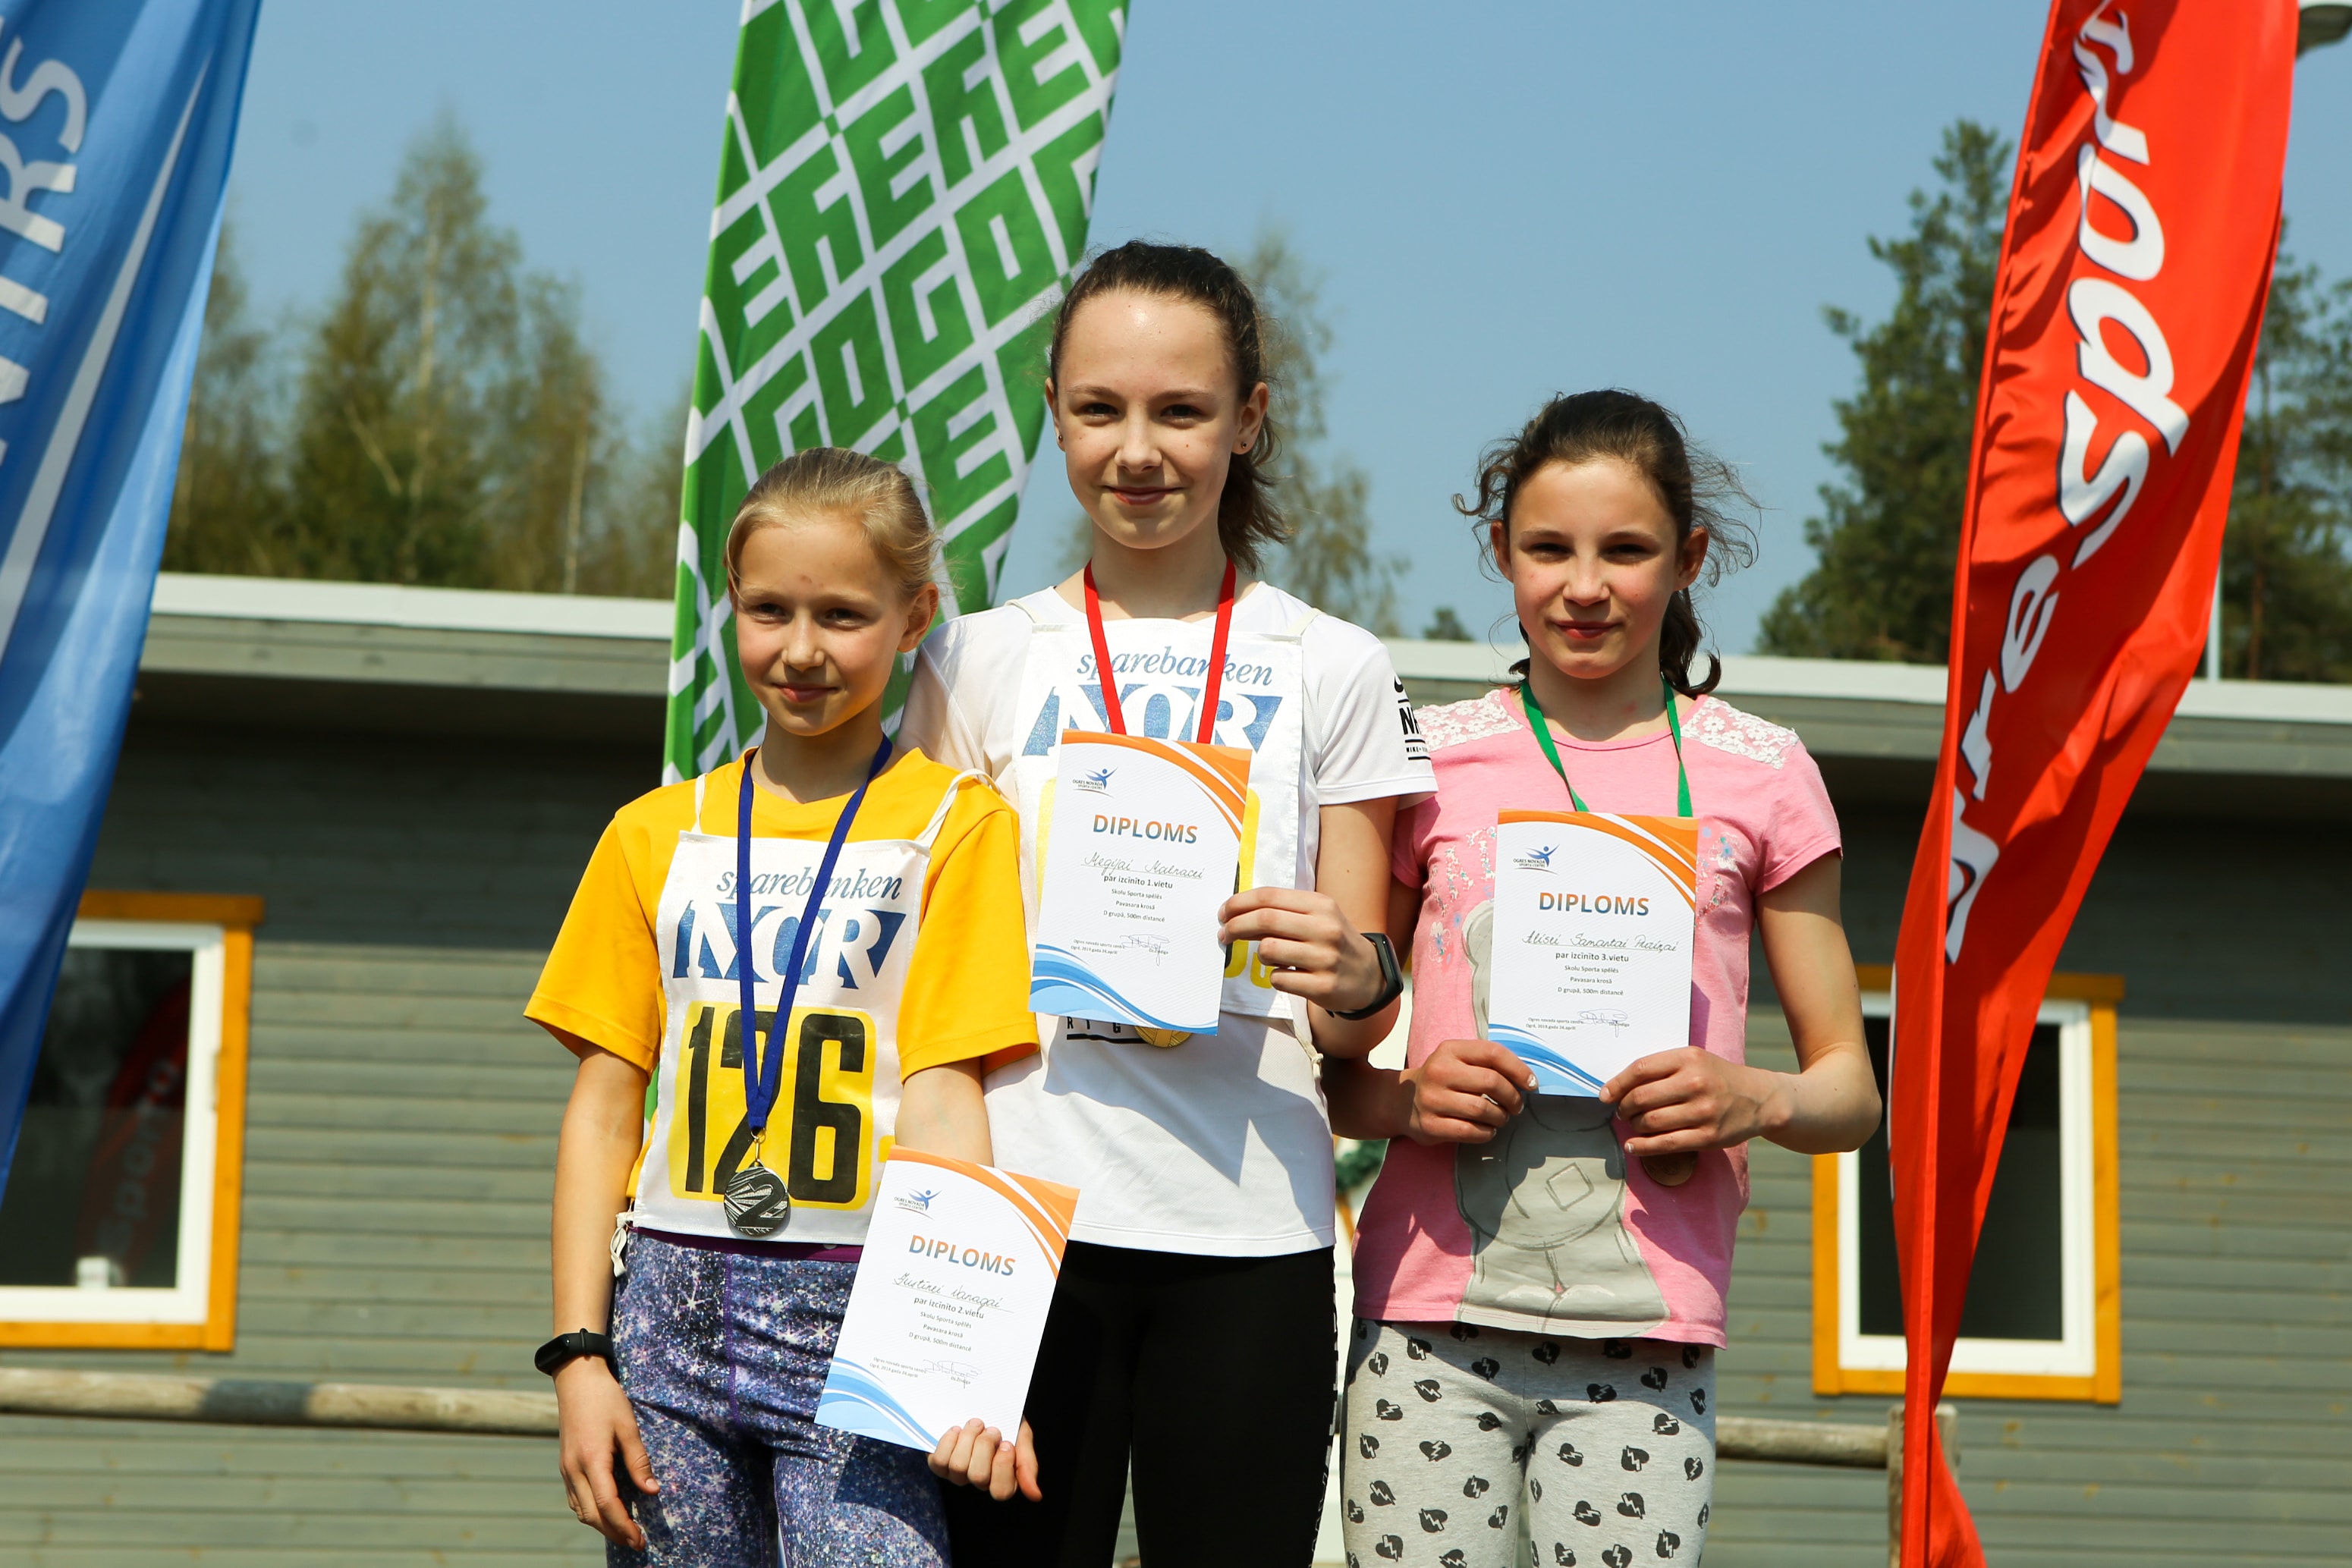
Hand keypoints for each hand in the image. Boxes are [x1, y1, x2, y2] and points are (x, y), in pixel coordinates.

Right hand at [555, 1355, 655, 1546]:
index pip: (608, 1504)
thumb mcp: (628, 1426)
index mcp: (591, 1460)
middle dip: (614, 1533)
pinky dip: (591, 1512)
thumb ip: (638, 1461)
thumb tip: (652, 1491)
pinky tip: (606, 1513)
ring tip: (624, 1533)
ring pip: (581, 1510)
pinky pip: (576, 1499)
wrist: (577, 1380)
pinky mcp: (565, 1466)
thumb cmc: (606, 1399)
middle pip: (592, 1515)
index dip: (624, 1525)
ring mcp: (566, 1469)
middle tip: (637, 1543)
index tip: (640, 1539)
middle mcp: (574, 1470)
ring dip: (602, 1525)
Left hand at [929, 1418, 1041, 1501]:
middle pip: (978, 1476)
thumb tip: (1035, 1496)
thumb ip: (1027, 1465)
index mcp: (1002, 1479)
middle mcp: (979, 1481)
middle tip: (991, 1429)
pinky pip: (939, 1461)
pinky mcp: (939, 1464)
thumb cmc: (1006, 1422)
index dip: (1002, 1466)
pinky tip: (957, 1430)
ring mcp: (958, 1474)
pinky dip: (948, 1442)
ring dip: (968, 1439)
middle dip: (985, 1446)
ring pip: (958, 1467)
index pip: (1001, 1491)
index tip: (1007, 1442)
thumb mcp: (1022, 1438)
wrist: (984, 1402)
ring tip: (975, 1424)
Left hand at [1217, 888, 1386, 1013]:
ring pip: (1268, 951)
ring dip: (1259, 955)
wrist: (1369, 975)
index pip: (1270, 897)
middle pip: (1265, 921)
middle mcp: (1325, 929)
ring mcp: (1325, 959)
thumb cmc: (1332, 941)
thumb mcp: (1317, 917)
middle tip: (1224, 934)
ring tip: (1268, 957)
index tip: (1224, 912)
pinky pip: (1278, 979)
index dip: (1240, 903)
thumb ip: (1283, 912)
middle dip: (1236, 926)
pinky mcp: (1323, 986)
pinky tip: (1286, 975)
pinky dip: (1274, 977)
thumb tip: (1237, 912)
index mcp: (1321, 905)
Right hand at [1400, 1039, 1535, 1144]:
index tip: (1531, 1084)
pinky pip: (1470, 1131)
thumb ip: (1487, 1063)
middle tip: (1516, 1106)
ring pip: (1483, 1109)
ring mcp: (1432, 1099)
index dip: (1518, 1069)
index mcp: (1449, 1050)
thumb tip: (1526, 1080)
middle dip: (1512, 1097)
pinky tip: (1487, 1130)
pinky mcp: (1430, 1125)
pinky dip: (1486, 1132)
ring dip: (1500, 1117)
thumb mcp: (1457, 1060)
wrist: (1401, 1101)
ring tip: (1500, 1117)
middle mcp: (1438, 1072)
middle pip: (1491, 1081)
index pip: (1493, 1053)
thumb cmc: (1442, 1080)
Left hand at [1599, 1047, 1787, 1156]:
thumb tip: (1619, 1086)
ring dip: (1634, 1126)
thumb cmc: (1717, 1077)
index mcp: (1688, 1058)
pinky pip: (1666, 1144)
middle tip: (1622, 1111)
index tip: (1605, 1095)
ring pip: (1651, 1122)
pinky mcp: (1708, 1136)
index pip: (1641, 1069)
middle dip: (1624, 1107)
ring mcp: (1702, 1112)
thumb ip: (1661, 1068)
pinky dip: (1643, 1147)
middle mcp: (1695, 1083)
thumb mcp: (1694, 1060)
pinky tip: (1633, 1145)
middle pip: (1641, 1098)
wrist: (1759, 1098)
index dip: (1617, 1084)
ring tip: (1634, 1124)